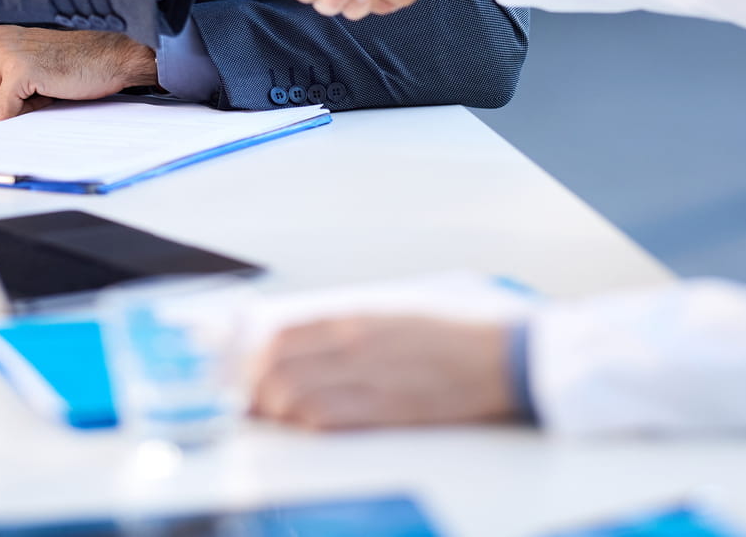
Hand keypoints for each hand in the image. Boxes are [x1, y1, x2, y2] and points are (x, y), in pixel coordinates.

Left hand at [0, 26, 158, 119]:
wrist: (111, 57)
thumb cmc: (75, 64)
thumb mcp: (27, 64)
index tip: (26, 91)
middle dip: (2, 109)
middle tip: (35, 93)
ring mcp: (5, 54)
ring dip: (14, 111)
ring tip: (41, 91)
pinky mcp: (19, 70)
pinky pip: (4, 112)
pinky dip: (26, 113)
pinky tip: (47, 93)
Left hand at [250, 315, 517, 429]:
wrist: (495, 360)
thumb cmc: (449, 340)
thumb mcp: (390, 317)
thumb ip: (345, 330)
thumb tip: (303, 348)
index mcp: (355, 319)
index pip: (281, 337)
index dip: (256, 360)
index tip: (250, 375)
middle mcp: (354, 344)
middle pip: (277, 367)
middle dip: (257, 389)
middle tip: (255, 403)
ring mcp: (367, 378)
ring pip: (293, 396)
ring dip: (278, 411)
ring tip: (278, 419)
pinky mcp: (384, 411)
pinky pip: (325, 419)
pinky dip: (306, 425)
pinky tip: (308, 427)